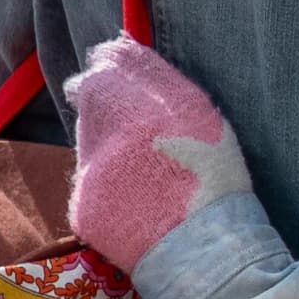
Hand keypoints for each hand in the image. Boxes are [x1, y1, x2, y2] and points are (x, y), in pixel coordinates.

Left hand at [68, 34, 253, 279]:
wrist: (207, 247)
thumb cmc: (216, 179)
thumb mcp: (203, 117)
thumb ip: (162, 82)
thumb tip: (121, 50)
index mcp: (152, 100)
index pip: (111, 61)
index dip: (110, 65)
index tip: (111, 71)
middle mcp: (117, 125)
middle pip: (88, 94)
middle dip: (101, 103)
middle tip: (127, 129)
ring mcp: (94, 166)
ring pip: (86, 138)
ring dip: (103, 144)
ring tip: (139, 172)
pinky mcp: (83, 202)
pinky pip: (87, 182)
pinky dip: (104, 187)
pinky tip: (131, 201)